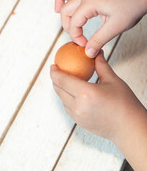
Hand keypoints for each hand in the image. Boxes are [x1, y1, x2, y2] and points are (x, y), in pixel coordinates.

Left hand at [50, 51, 146, 169]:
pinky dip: (67, 98)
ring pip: (62, 99)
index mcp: (85, 93)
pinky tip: (73, 93)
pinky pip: (67, 107)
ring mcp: (77, 116)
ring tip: (66, 81)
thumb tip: (95, 52)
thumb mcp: (112, 80)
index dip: (54, 71)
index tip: (53, 65)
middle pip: (58, 89)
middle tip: (58, 70)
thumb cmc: (124, 104)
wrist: (129, 128)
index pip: (62, 79)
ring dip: (61, 89)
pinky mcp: (79, 123)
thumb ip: (100, 65)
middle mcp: (78, 106)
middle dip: (55, 79)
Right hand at [55, 0, 146, 57]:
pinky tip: (67, 2)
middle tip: (78, 37)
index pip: (74, 22)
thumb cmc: (131, 7)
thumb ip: (98, 40)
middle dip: (68, 26)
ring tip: (57, 11)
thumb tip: (87, 52)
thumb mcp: (115, 27)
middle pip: (66, 10)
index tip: (85, 45)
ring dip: (60, 3)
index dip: (76, 36)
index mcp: (90, 2)